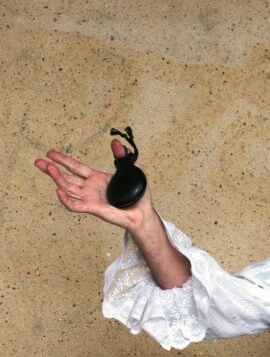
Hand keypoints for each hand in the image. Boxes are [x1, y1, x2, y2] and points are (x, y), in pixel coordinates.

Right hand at [34, 140, 153, 231]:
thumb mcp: (132, 171)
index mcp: (97, 178)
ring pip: (68, 188)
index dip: (63, 160)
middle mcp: (90, 188)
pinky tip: (59, 191)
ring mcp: (90, 198)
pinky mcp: (93, 208)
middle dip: (52, 169)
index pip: (76, 167)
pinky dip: (66, 200)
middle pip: (66, 177)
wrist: (142, 213)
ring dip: (57, 179)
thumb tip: (116, 143)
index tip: (51, 153)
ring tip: (48, 169)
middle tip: (39, 162)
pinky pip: (75, 205)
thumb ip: (123, 157)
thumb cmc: (137, 196)